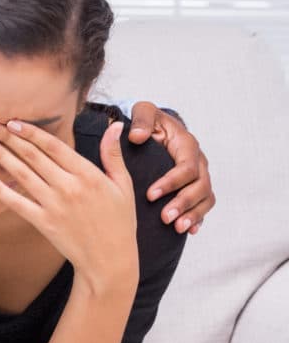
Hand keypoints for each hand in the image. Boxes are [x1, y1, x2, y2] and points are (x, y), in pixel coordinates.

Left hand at [0, 120, 138, 294]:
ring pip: (22, 174)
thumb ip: (113, 155)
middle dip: (8, 138)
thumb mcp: (123, 186)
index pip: (54, 146)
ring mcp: (54, 205)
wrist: (110, 261)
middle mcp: (69, 187)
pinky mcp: (44, 223)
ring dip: (0, 156)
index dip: (31, 132)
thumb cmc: (118, 221)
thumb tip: (115, 126)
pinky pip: (17, 203)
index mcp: (88, 175)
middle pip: (33, 156)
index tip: (13, 121)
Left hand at [128, 101, 214, 234]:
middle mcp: (198, 161)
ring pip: (206, 198)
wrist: (155, 128)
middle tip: (165, 217)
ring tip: (177, 228)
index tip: (150, 194)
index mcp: (187, 144)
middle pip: (200, 186)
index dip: (171, 182)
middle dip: (184, 203)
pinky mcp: (196, 187)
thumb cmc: (148, 120)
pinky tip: (190, 231)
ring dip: (193, 214)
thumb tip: (137, 137)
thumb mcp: (144, 111)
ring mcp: (200, 175)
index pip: (186, 167)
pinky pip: (204, 205)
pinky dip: (198, 218)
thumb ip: (142, 119)